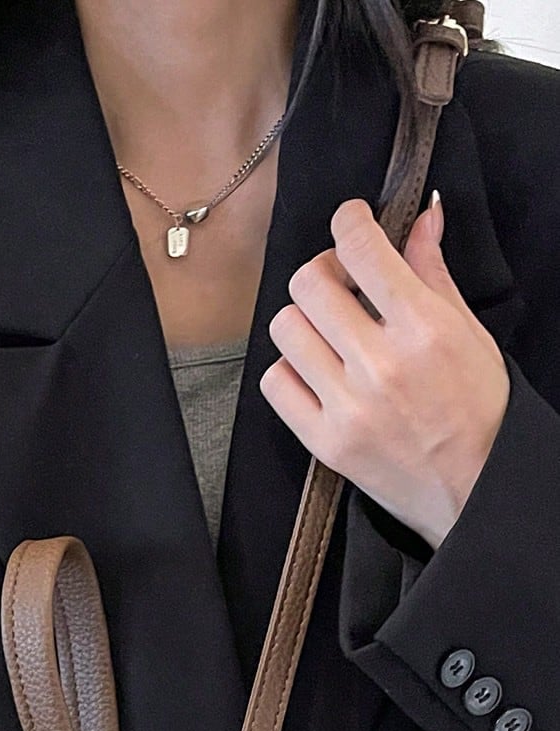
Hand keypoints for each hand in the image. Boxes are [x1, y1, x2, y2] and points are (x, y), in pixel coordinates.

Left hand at [260, 192, 509, 549]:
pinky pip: (274, 382)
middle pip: (309, 283)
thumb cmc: (479, 410)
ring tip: (330, 334)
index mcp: (423, 328)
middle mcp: (380, 364)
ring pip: (285, 328)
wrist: (473, 489)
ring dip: (304, 321)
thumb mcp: (469, 333)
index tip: (350, 221)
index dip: (349, 221)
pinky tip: (316, 372)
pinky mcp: (322, 441)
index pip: (361, 248)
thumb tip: (423, 216)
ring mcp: (346, 405)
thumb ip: (434, 273)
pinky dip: (289, 369)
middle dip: (323, 272)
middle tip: (341, 284)